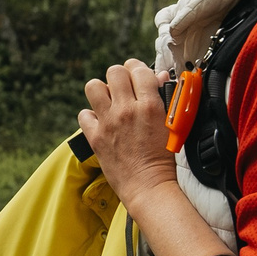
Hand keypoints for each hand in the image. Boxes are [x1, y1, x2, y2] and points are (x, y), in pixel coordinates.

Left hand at [79, 58, 175, 195]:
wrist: (149, 187)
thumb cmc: (165, 160)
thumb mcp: (172, 125)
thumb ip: (166, 99)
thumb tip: (158, 78)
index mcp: (149, 106)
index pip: (138, 69)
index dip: (138, 68)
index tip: (138, 74)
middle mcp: (126, 110)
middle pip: (115, 72)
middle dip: (120, 75)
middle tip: (125, 86)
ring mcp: (109, 123)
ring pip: (93, 87)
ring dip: (102, 90)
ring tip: (110, 100)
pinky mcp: (96, 137)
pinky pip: (83, 114)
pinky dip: (90, 116)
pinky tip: (101, 121)